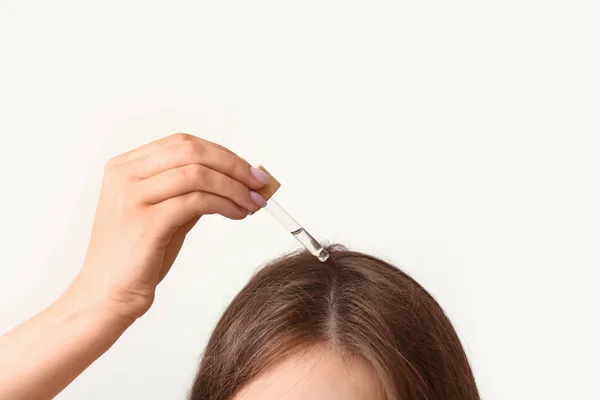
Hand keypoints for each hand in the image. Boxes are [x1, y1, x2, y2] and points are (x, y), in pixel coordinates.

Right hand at [65, 133, 269, 320]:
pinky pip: (196, 201)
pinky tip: (238, 214)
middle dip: (233, 165)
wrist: (107, 295)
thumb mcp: (164, 213)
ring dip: (234, 187)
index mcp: (125, 166)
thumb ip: (189, 191)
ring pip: (198, 174)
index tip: (248, 169)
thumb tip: (235, 177)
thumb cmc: (138, 256)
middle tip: (259, 183)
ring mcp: (132, 196)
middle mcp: (124, 174)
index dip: (222, 153)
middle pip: (191, 151)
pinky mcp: (145, 221)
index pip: (182, 143)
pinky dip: (225, 204)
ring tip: (253, 203)